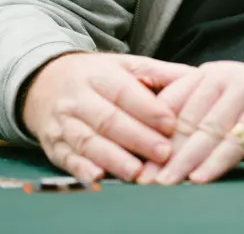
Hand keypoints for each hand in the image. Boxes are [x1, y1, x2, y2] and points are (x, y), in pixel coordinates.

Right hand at [21, 53, 193, 183]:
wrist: (44, 83)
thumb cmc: (97, 76)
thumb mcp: (126, 65)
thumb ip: (160, 73)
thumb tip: (199, 77)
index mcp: (99, 75)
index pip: (124, 92)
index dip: (147, 109)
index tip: (171, 124)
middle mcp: (78, 98)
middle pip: (108, 119)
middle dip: (137, 137)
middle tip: (164, 153)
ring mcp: (63, 124)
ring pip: (87, 141)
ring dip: (112, 158)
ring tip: (136, 172)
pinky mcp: (54, 146)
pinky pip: (67, 159)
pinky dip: (81, 170)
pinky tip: (97, 178)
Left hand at [134, 60, 243, 185]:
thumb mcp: (225, 111)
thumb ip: (194, 120)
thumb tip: (152, 151)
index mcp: (209, 74)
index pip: (171, 102)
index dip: (149, 133)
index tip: (133, 161)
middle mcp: (226, 75)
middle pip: (186, 117)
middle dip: (163, 152)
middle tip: (144, 179)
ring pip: (208, 128)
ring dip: (185, 160)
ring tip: (166, 183)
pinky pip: (237, 138)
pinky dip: (217, 161)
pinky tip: (201, 177)